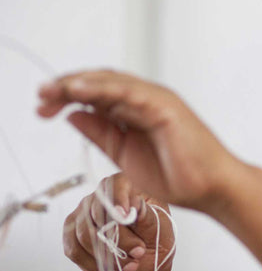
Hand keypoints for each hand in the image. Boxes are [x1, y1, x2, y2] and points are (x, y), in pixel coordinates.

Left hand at [37, 70, 235, 209]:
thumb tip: (72, 114)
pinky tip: (78, 90)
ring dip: (76, 83)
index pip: (95, 95)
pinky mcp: (165, 105)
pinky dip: (101, 87)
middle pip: (98, 83)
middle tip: (39, 98)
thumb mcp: (125, 155)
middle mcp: (145, 100)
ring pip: (109, 81)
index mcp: (136, 112)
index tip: (42, 109)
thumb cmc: (180, 176)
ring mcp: (156, 100)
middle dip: (64, 87)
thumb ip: (101, 133)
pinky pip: (128, 91)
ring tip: (50, 91)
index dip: (65, 96)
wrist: (212, 189)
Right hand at [63, 173, 175, 270]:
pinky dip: (94, 265)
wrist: (145, 263)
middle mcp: (100, 196)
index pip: (115, 184)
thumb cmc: (156, 240)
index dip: (117, 199)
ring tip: (131, 265)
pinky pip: (74, 250)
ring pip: (85, 235)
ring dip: (109, 256)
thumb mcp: (162, 230)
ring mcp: (82, 214)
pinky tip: (113, 270)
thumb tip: (134, 206)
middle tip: (139, 253)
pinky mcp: (72, 234)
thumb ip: (148, 218)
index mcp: (127, 187)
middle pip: (98, 214)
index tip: (124, 216)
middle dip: (120, 240)